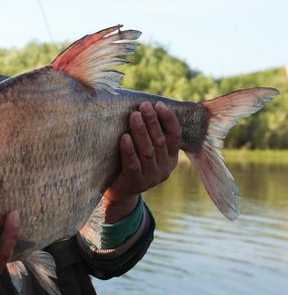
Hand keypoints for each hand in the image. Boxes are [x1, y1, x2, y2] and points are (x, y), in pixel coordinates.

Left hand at [102, 101, 180, 221]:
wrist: (119, 191)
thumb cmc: (132, 161)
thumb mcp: (145, 148)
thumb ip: (150, 133)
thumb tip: (145, 105)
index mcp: (171, 157)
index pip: (174, 135)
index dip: (168, 119)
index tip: (158, 104)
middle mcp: (165, 167)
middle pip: (160, 140)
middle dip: (152, 121)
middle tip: (143, 106)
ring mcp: (151, 177)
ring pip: (147, 151)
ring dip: (141, 131)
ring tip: (134, 116)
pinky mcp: (136, 182)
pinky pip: (134, 164)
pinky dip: (129, 150)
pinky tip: (125, 137)